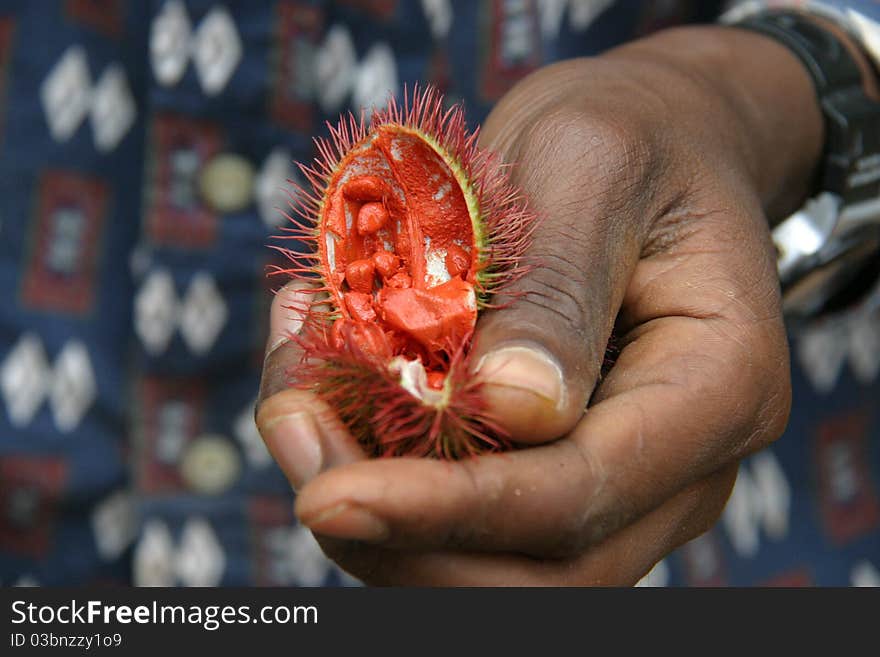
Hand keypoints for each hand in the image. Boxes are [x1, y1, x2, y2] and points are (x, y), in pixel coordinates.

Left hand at [256, 26, 820, 584]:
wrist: (652, 147)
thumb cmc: (629, 139)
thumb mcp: (590, 168)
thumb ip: (561, 288)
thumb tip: (514, 410)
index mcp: (717, 386)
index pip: (581, 495)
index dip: (451, 509)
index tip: (327, 495)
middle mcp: (682, 463)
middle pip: (541, 570)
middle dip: (399, 535)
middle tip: (292, 434)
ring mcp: (626, 478)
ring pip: (495, 565)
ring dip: (377, 514)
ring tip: (297, 396)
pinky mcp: (562, 466)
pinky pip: (469, 514)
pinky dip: (384, 474)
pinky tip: (328, 385)